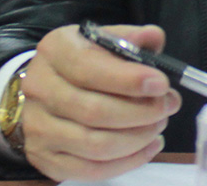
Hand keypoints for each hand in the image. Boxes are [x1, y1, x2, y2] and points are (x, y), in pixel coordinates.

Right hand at [19, 23, 181, 180]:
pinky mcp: (44, 158)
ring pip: (94, 145)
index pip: (90, 69)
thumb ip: (131, 37)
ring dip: (137, 138)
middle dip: (141, 112)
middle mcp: (39, 89)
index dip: (128, 80)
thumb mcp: (104, 37)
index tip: (162, 84)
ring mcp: (37, 127)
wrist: (46, 84)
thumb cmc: (85, 58)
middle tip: (169, 106)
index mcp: (56, 50)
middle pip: (94, 111)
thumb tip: (154, 38)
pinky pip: (90, 170)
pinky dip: (127, 162)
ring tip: (160, 124)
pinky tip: (149, 146)